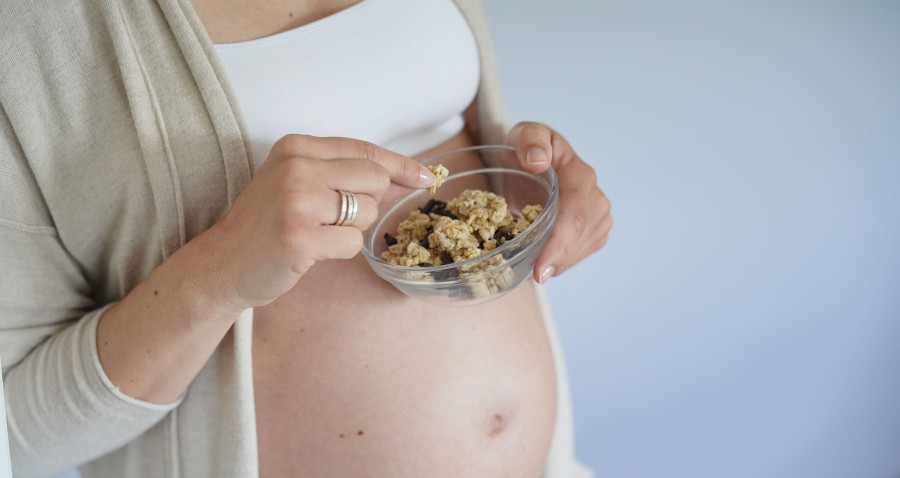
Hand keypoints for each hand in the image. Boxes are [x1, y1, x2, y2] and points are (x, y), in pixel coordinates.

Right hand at [207, 135, 434, 309]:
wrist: (223, 263)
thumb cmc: (266, 224)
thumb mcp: (300, 185)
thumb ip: (350, 177)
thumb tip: (406, 179)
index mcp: (295, 147)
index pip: (365, 150)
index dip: (401, 165)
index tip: (426, 176)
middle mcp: (295, 168)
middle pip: (374, 179)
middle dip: (367, 204)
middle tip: (331, 218)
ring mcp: (296, 202)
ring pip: (367, 212)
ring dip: (351, 230)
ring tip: (315, 232)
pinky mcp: (299, 237)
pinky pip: (352, 243)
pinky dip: (340, 251)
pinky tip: (312, 250)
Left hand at [505, 122, 611, 283]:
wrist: (533, 159)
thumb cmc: (528, 148)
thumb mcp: (524, 134)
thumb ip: (530, 140)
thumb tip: (538, 161)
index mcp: (580, 175)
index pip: (576, 216)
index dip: (559, 245)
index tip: (540, 269)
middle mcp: (595, 197)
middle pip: (580, 238)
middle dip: (557, 261)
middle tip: (533, 278)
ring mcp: (598, 217)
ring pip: (580, 251)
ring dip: (558, 264)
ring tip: (533, 270)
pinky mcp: (594, 232)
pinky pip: (579, 255)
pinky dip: (561, 262)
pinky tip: (544, 262)